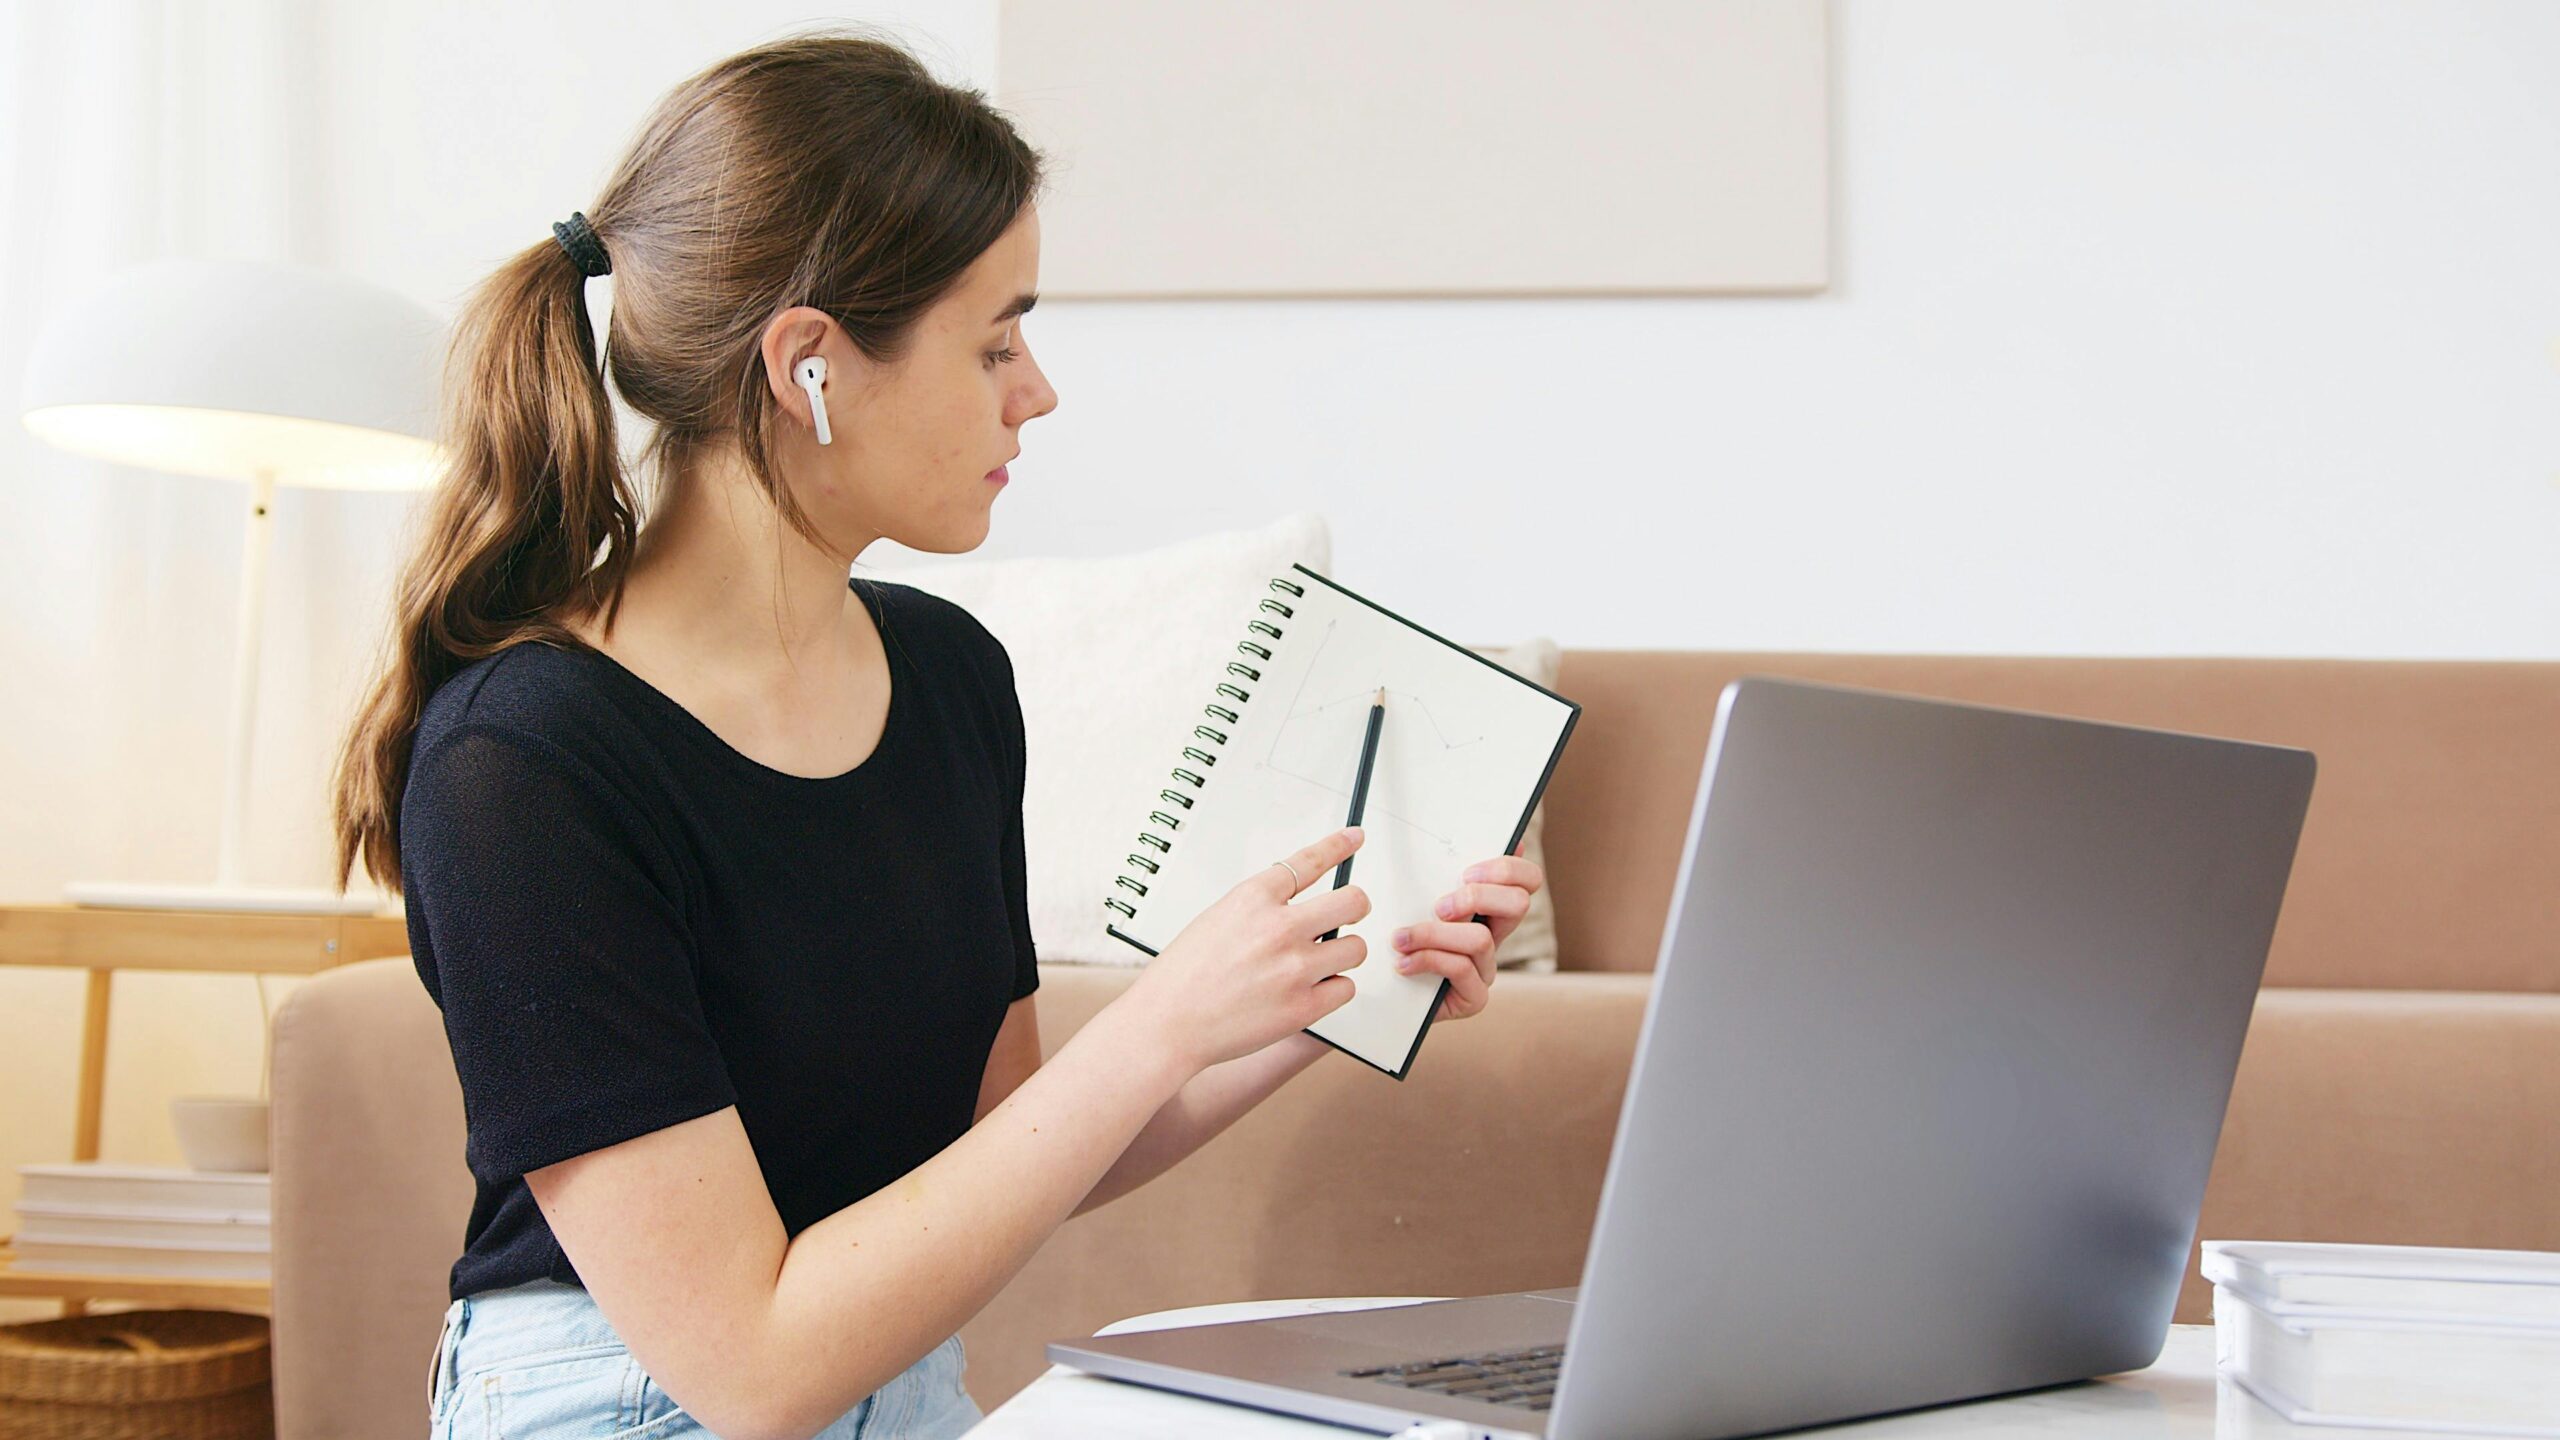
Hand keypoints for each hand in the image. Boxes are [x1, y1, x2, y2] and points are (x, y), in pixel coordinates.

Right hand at [1114, 826, 1371, 1074]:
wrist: (1166, 1024)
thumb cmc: (1183, 977)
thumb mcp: (1217, 919)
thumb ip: (1261, 910)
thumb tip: (1301, 909)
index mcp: (1253, 898)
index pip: (1311, 860)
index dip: (1339, 846)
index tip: (1353, 838)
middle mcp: (1279, 927)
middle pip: (1353, 901)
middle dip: (1356, 907)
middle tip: (1349, 915)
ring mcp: (1295, 968)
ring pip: (1356, 948)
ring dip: (1342, 954)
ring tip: (1318, 964)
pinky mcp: (1303, 1007)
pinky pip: (1345, 988)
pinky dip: (1332, 990)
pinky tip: (1309, 991)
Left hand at [1389, 837, 1545, 1022]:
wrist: (1385, 996)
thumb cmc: (1399, 940)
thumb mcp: (1413, 900)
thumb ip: (1431, 874)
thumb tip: (1450, 835)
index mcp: (1488, 906)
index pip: (1527, 879)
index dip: (1508, 868)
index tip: (1466, 872)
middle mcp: (1495, 936)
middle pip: (1519, 903)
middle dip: (1477, 897)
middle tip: (1439, 906)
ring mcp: (1487, 969)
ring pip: (1481, 939)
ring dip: (1435, 934)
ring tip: (1402, 938)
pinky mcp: (1474, 998)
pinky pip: (1461, 969)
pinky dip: (1427, 960)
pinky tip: (1402, 963)